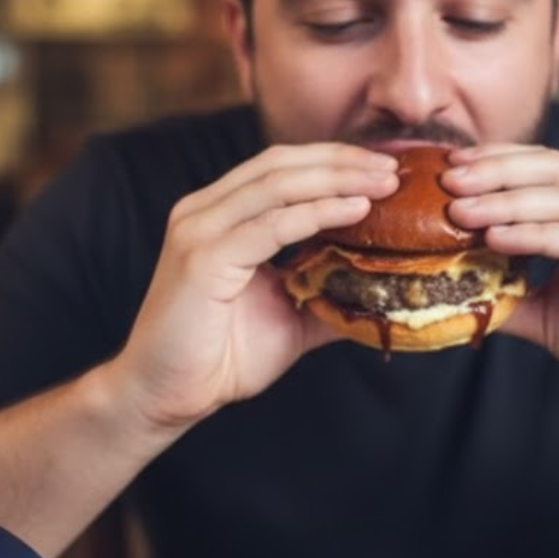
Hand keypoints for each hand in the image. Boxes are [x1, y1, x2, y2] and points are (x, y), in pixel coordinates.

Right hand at [112, 143, 397, 429]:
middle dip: (342, 161)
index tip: (383, 168)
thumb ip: (329, 290)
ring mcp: (199, 229)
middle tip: (392, 169)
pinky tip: (355, 210)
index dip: (334, 160)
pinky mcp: (201, 257)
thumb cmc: (222, 355)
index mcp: (220, 213)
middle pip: (282, 164)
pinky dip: (317, 213)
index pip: (282, 167)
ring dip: (337, 179)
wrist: (166, 397)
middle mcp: (205, 210)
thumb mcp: (291, 313)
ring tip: (383, 184)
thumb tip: (382, 286)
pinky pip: (270, 225)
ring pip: (277, 185)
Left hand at [443, 144, 558, 411]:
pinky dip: (535, 235)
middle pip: (552, 170)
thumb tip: (452, 286)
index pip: (546, 164)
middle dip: (494, 172)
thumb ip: (507, 291)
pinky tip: (497, 237)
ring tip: (459, 211)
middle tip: (447, 181)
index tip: (450, 167)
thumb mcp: (548, 311)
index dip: (498, 160)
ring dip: (506, 202)